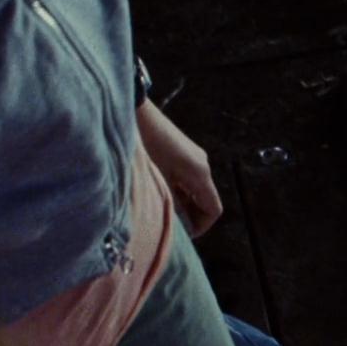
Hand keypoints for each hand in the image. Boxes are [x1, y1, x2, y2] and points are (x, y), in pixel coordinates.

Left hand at [136, 99, 222, 236]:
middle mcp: (202, 165)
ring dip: (181, 204)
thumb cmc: (145, 145)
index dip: (201, 227)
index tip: (182, 234)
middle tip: (169, 225)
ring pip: (194, 191)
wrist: (133, 110)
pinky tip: (158, 191)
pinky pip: (186, 179)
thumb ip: (171, 206)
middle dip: (190, 217)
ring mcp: (193, 157)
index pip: (213, 210)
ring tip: (160, 209)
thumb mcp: (157, 181)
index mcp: (200, 174)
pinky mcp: (182, 152)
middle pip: (205, 201)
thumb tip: (178, 227)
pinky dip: (177, 191)